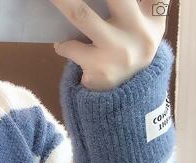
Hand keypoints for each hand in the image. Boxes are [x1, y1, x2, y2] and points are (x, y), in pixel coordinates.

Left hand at [49, 0, 170, 90]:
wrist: (125, 100)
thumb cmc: (129, 53)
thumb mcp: (146, 30)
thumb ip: (141, 7)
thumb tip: (101, 2)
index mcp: (153, 19)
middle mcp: (140, 33)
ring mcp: (118, 50)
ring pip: (83, 16)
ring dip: (63, 3)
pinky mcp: (98, 67)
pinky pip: (70, 47)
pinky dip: (62, 45)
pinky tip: (62, 46)